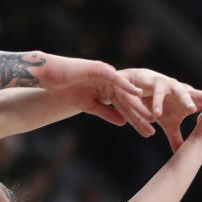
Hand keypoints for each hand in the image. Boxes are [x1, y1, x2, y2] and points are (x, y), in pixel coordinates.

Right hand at [36, 56, 153, 131]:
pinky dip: (126, 85)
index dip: (136, 120)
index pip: (125, 108)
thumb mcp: (89, 106)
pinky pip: (115, 78)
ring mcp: (106, 75)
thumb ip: (107, 112)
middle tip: (153, 132)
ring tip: (151, 117)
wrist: (49, 75)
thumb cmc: (65, 88)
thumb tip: (123, 122)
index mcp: (108, 90)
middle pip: (128, 102)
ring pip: (125, 92)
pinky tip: (138, 93)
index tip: (147, 133)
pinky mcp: (100, 69)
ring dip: (138, 105)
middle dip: (140, 117)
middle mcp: (111, 82)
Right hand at [125, 68, 201, 151]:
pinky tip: (156, 114)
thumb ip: (176, 138)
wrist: (140, 87)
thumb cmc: (158, 104)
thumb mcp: (168, 125)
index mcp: (190, 101)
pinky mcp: (156, 83)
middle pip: (200, 96)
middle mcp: (184, 91)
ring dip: (186, 100)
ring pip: (180, 92)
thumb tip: (182, 154)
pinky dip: (157, 104)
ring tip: (192, 109)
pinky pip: (158, 95)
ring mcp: (171, 86)